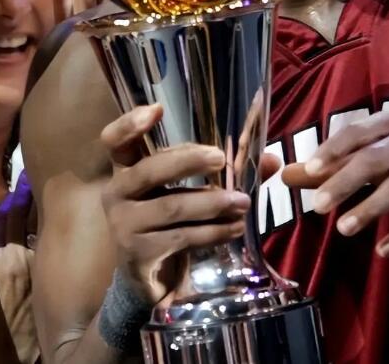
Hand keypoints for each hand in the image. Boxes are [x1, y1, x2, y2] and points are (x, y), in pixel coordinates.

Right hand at [100, 104, 278, 304]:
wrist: (147, 279)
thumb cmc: (170, 221)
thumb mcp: (190, 191)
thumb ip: (228, 174)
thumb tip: (272, 160)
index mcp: (127, 169)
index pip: (115, 140)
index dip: (130, 123)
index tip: (157, 109)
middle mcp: (118, 193)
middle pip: (149, 170)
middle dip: (188, 161)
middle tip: (221, 158)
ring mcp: (124, 225)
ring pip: (172, 207)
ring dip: (212, 203)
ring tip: (243, 202)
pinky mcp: (138, 255)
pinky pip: (182, 237)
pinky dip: (213, 232)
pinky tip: (235, 228)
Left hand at [283, 112, 388, 257]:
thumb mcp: (381, 146)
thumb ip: (336, 162)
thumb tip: (286, 175)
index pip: (358, 131)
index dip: (333, 149)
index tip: (308, 170)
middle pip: (375, 159)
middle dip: (345, 182)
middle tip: (317, 205)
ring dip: (370, 208)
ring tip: (344, 228)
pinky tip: (382, 250)